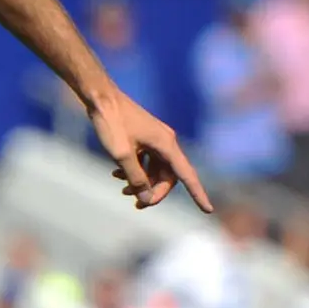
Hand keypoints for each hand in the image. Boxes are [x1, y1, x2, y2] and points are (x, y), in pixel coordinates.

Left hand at [90, 89, 212, 212]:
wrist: (100, 96)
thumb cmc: (111, 123)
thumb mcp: (121, 155)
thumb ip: (136, 177)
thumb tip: (147, 198)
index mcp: (167, 145)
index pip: (187, 175)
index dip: (198, 194)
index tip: (208, 210)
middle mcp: (166, 142)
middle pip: (169, 176)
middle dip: (155, 192)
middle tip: (137, 204)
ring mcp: (155, 139)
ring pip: (156, 169)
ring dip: (143, 182)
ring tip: (122, 191)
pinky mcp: (144, 137)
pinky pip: (146, 160)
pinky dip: (135, 170)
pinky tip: (116, 174)